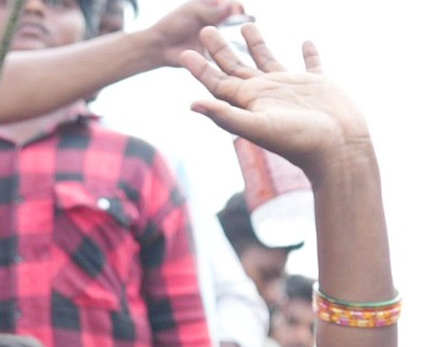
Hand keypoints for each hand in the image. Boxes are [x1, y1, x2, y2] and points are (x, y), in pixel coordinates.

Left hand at [149, 0, 244, 67]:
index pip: (233, 3)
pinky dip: (231, 54)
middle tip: (242, 24)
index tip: (238, 11)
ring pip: (234, 36)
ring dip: (238, 37)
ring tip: (239, 39)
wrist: (161, 47)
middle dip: (241, 21)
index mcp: (213, 6)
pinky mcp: (213, 54)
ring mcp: (216, 38)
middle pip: (237, 20)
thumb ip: (212, 11)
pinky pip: (226, 54)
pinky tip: (234, 54)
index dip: (237, 7)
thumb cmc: (173, 24)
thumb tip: (231, 7)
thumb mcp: (193, 12)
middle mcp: (217, 21)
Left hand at [181, 24, 371, 181]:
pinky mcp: (318, 84)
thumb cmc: (298, 141)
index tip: (183, 52)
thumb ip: (226, 115)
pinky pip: (311, 62)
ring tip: (249, 24)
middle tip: (206, 29)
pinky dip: (309, 52)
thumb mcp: (257, 127)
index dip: (200, 69)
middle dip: (221, 49)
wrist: (336, 149)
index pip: (218, 84)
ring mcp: (292, 88)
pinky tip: (306, 40)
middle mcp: (267, 94)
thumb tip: (192, 105)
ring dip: (258, 44)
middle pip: (237, 68)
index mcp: (250, 102)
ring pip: (269, 60)